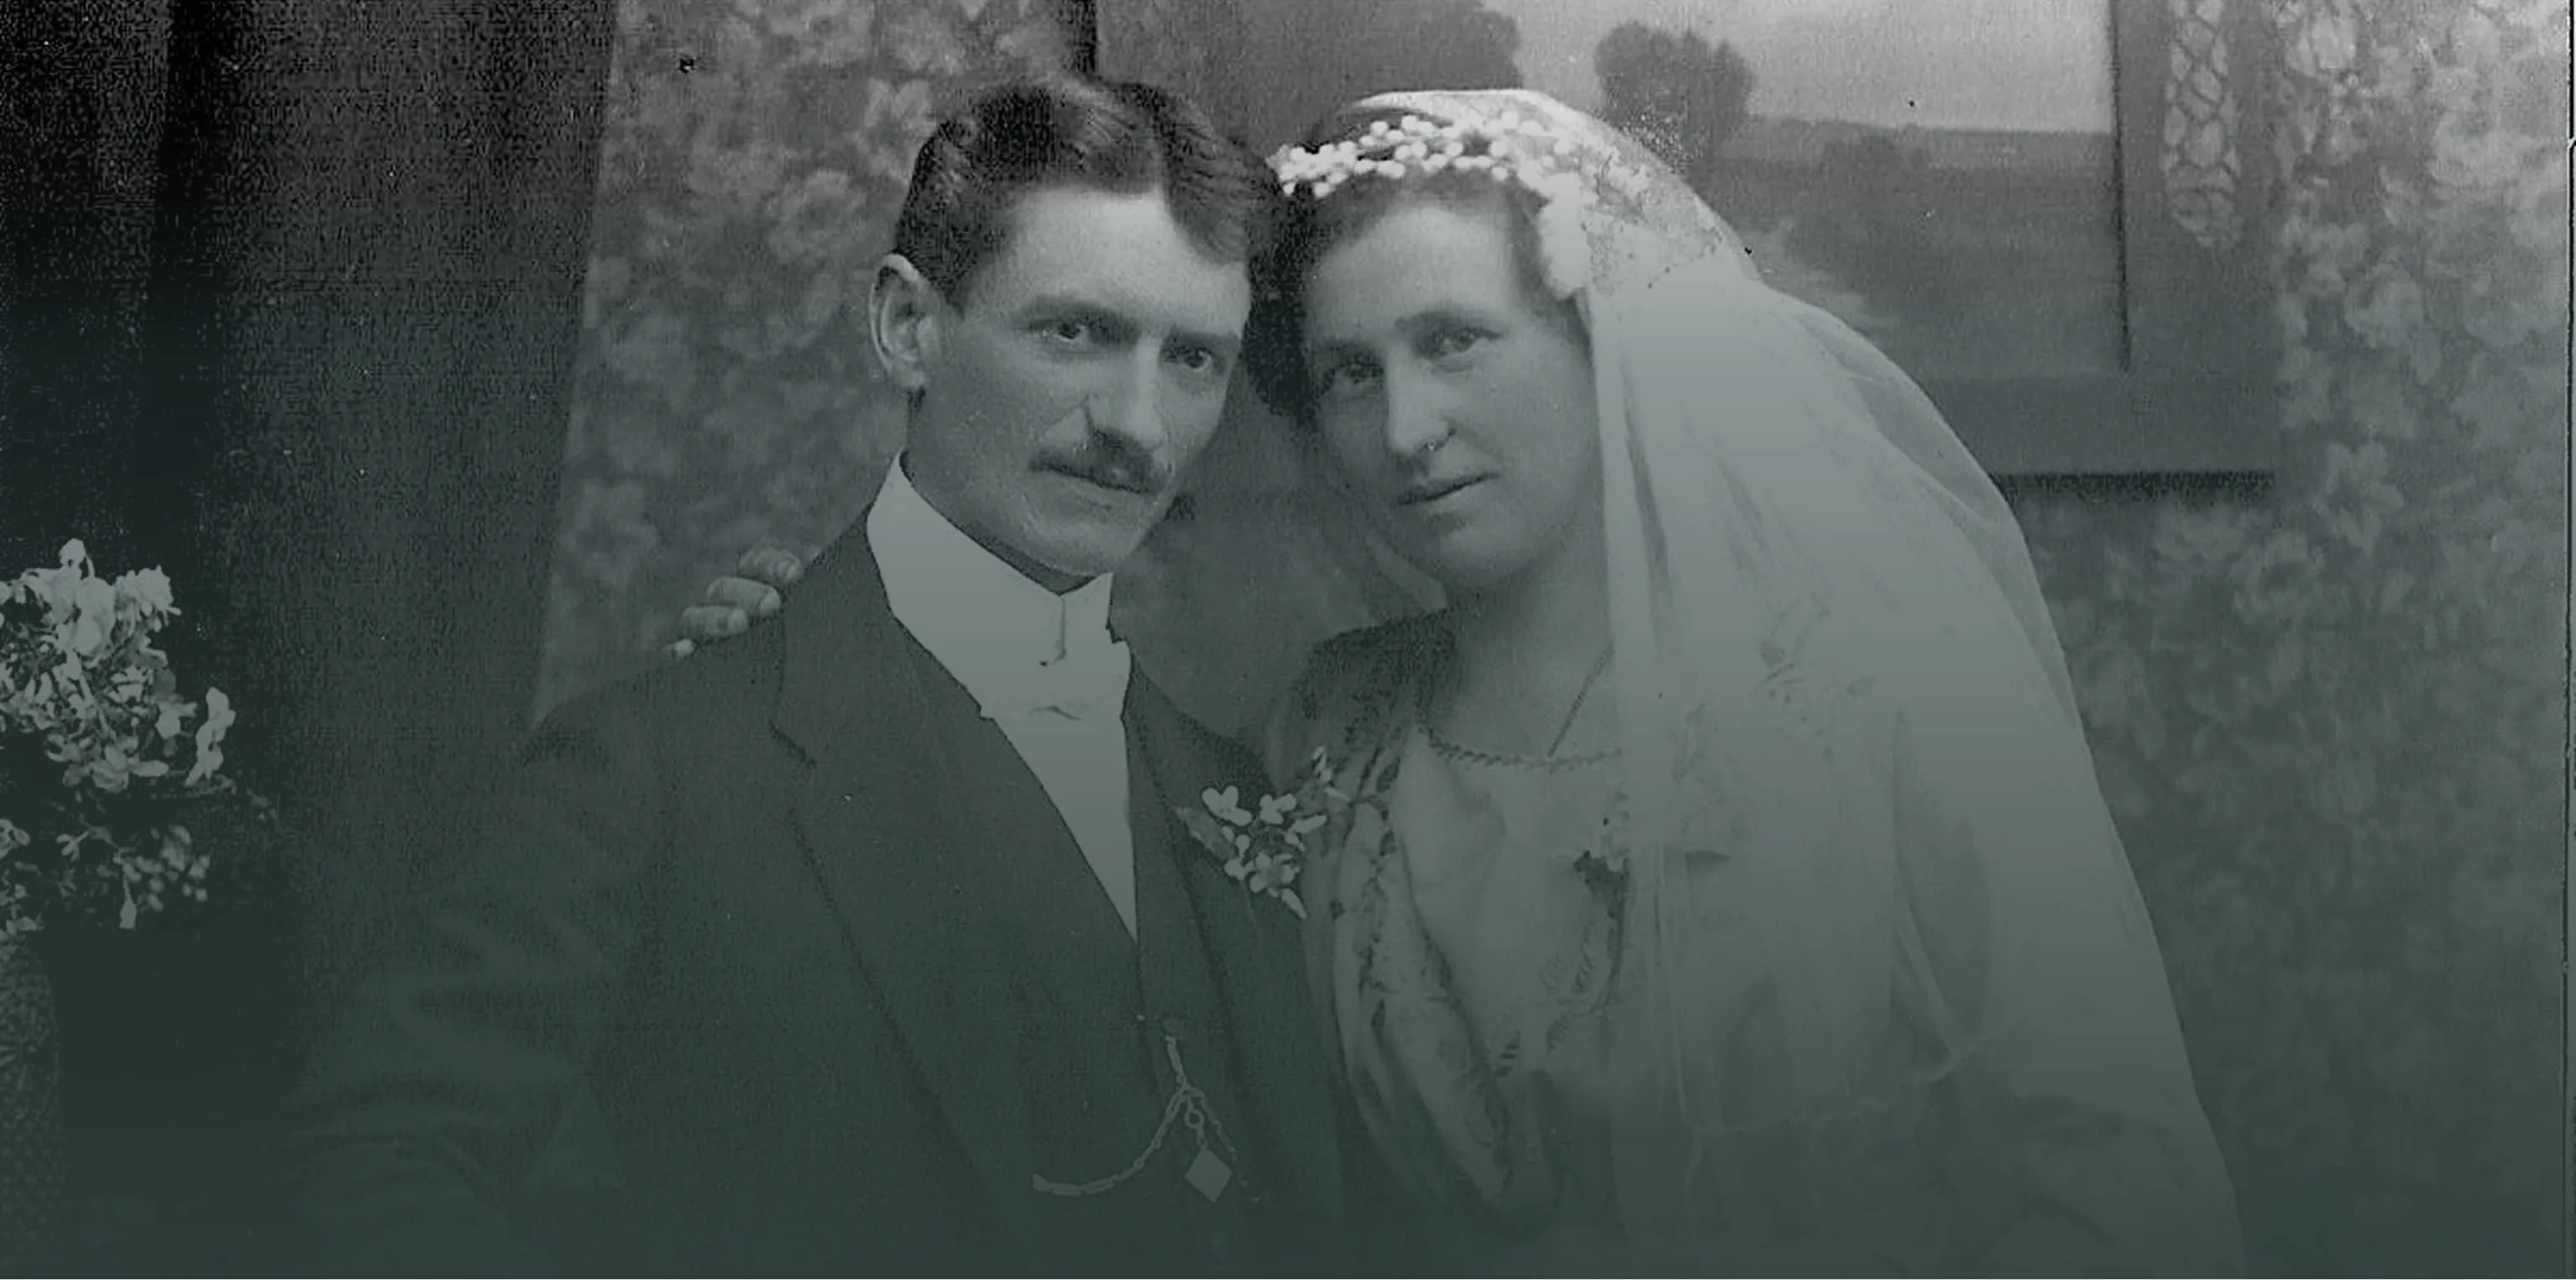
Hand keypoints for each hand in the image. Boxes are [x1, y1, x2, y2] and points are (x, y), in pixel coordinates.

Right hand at [665, 546, 810, 658]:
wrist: (781, 694)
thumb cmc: (797, 646)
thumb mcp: (807, 619)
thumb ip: (812, 592)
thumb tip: (817, 558)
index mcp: (754, 584)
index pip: (757, 562)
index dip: (773, 565)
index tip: (794, 574)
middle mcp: (722, 603)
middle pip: (725, 587)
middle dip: (749, 593)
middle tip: (771, 603)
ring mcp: (699, 631)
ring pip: (696, 617)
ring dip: (716, 618)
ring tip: (738, 623)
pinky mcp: (685, 663)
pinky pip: (670, 653)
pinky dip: (677, 651)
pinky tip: (686, 651)